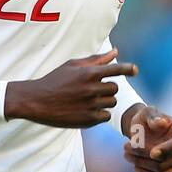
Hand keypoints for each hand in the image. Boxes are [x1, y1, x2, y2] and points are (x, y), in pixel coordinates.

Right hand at [4, 49, 136, 127]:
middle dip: (107, 89)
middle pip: (114, 88)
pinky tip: (86, 110)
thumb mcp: (72, 66)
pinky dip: (100, 114)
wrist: (36, 102)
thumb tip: (116, 52)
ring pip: (111, 103)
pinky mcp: (88, 120)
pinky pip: (105, 116)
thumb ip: (95, 60)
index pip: (115, 69)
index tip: (135, 70)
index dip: (127, 69)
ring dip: (104, 102)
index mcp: (88, 73)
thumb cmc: (54, 81)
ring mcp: (90, 105)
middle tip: (93, 90)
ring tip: (88, 101)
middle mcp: (91, 88)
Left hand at [123, 104, 171, 171]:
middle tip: (125, 147)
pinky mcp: (171, 170)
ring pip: (161, 168)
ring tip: (126, 154)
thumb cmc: (145, 118)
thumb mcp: (146, 112)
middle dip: (144, 154)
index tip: (152, 153)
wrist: (142, 129)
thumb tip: (161, 123)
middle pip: (167, 158)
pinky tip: (135, 167)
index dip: (167, 149)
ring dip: (141, 163)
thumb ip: (152, 116)